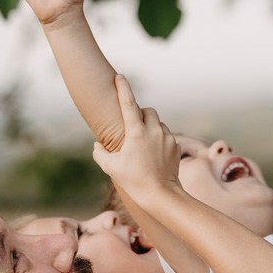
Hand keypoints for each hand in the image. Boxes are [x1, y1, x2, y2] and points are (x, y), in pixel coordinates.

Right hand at [92, 76, 180, 201]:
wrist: (161, 196)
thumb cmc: (134, 181)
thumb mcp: (110, 167)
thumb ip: (100, 152)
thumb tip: (97, 145)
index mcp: (136, 132)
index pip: (128, 103)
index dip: (123, 88)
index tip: (119, 77)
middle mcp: (153, 131)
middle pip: (147, 111)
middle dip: (140, 114)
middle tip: (132, 129)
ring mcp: (166, 138)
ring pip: (157, 123)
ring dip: (150, 128)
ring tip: (142, 147)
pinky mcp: (175, 146)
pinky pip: (165, 136)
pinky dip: (158, 140)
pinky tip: (153, 156)